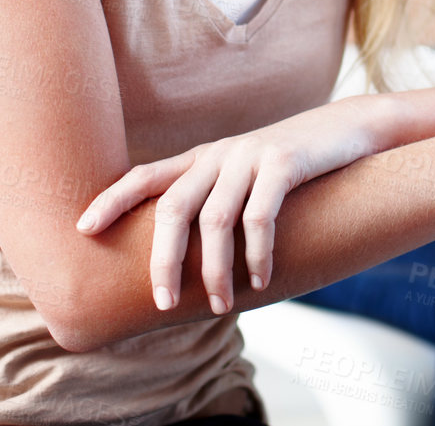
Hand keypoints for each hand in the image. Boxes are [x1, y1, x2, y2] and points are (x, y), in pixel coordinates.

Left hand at [74, 95, 388, 314]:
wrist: (350, 129)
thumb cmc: (296, 165)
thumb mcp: (247, 175)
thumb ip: (218, 200)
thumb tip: (189, 257)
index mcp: (205, 157)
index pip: (146, 175)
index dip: (112, 200)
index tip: (83, 230)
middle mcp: (221, 153)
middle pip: (173, 207)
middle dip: (163, 260)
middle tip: (163, 302)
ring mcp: (252, 155)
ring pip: (216, 220)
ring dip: (215, 270)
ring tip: (223, 306)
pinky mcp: (286, 161)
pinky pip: (260, 217)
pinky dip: (257, 255)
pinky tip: (260, 280)